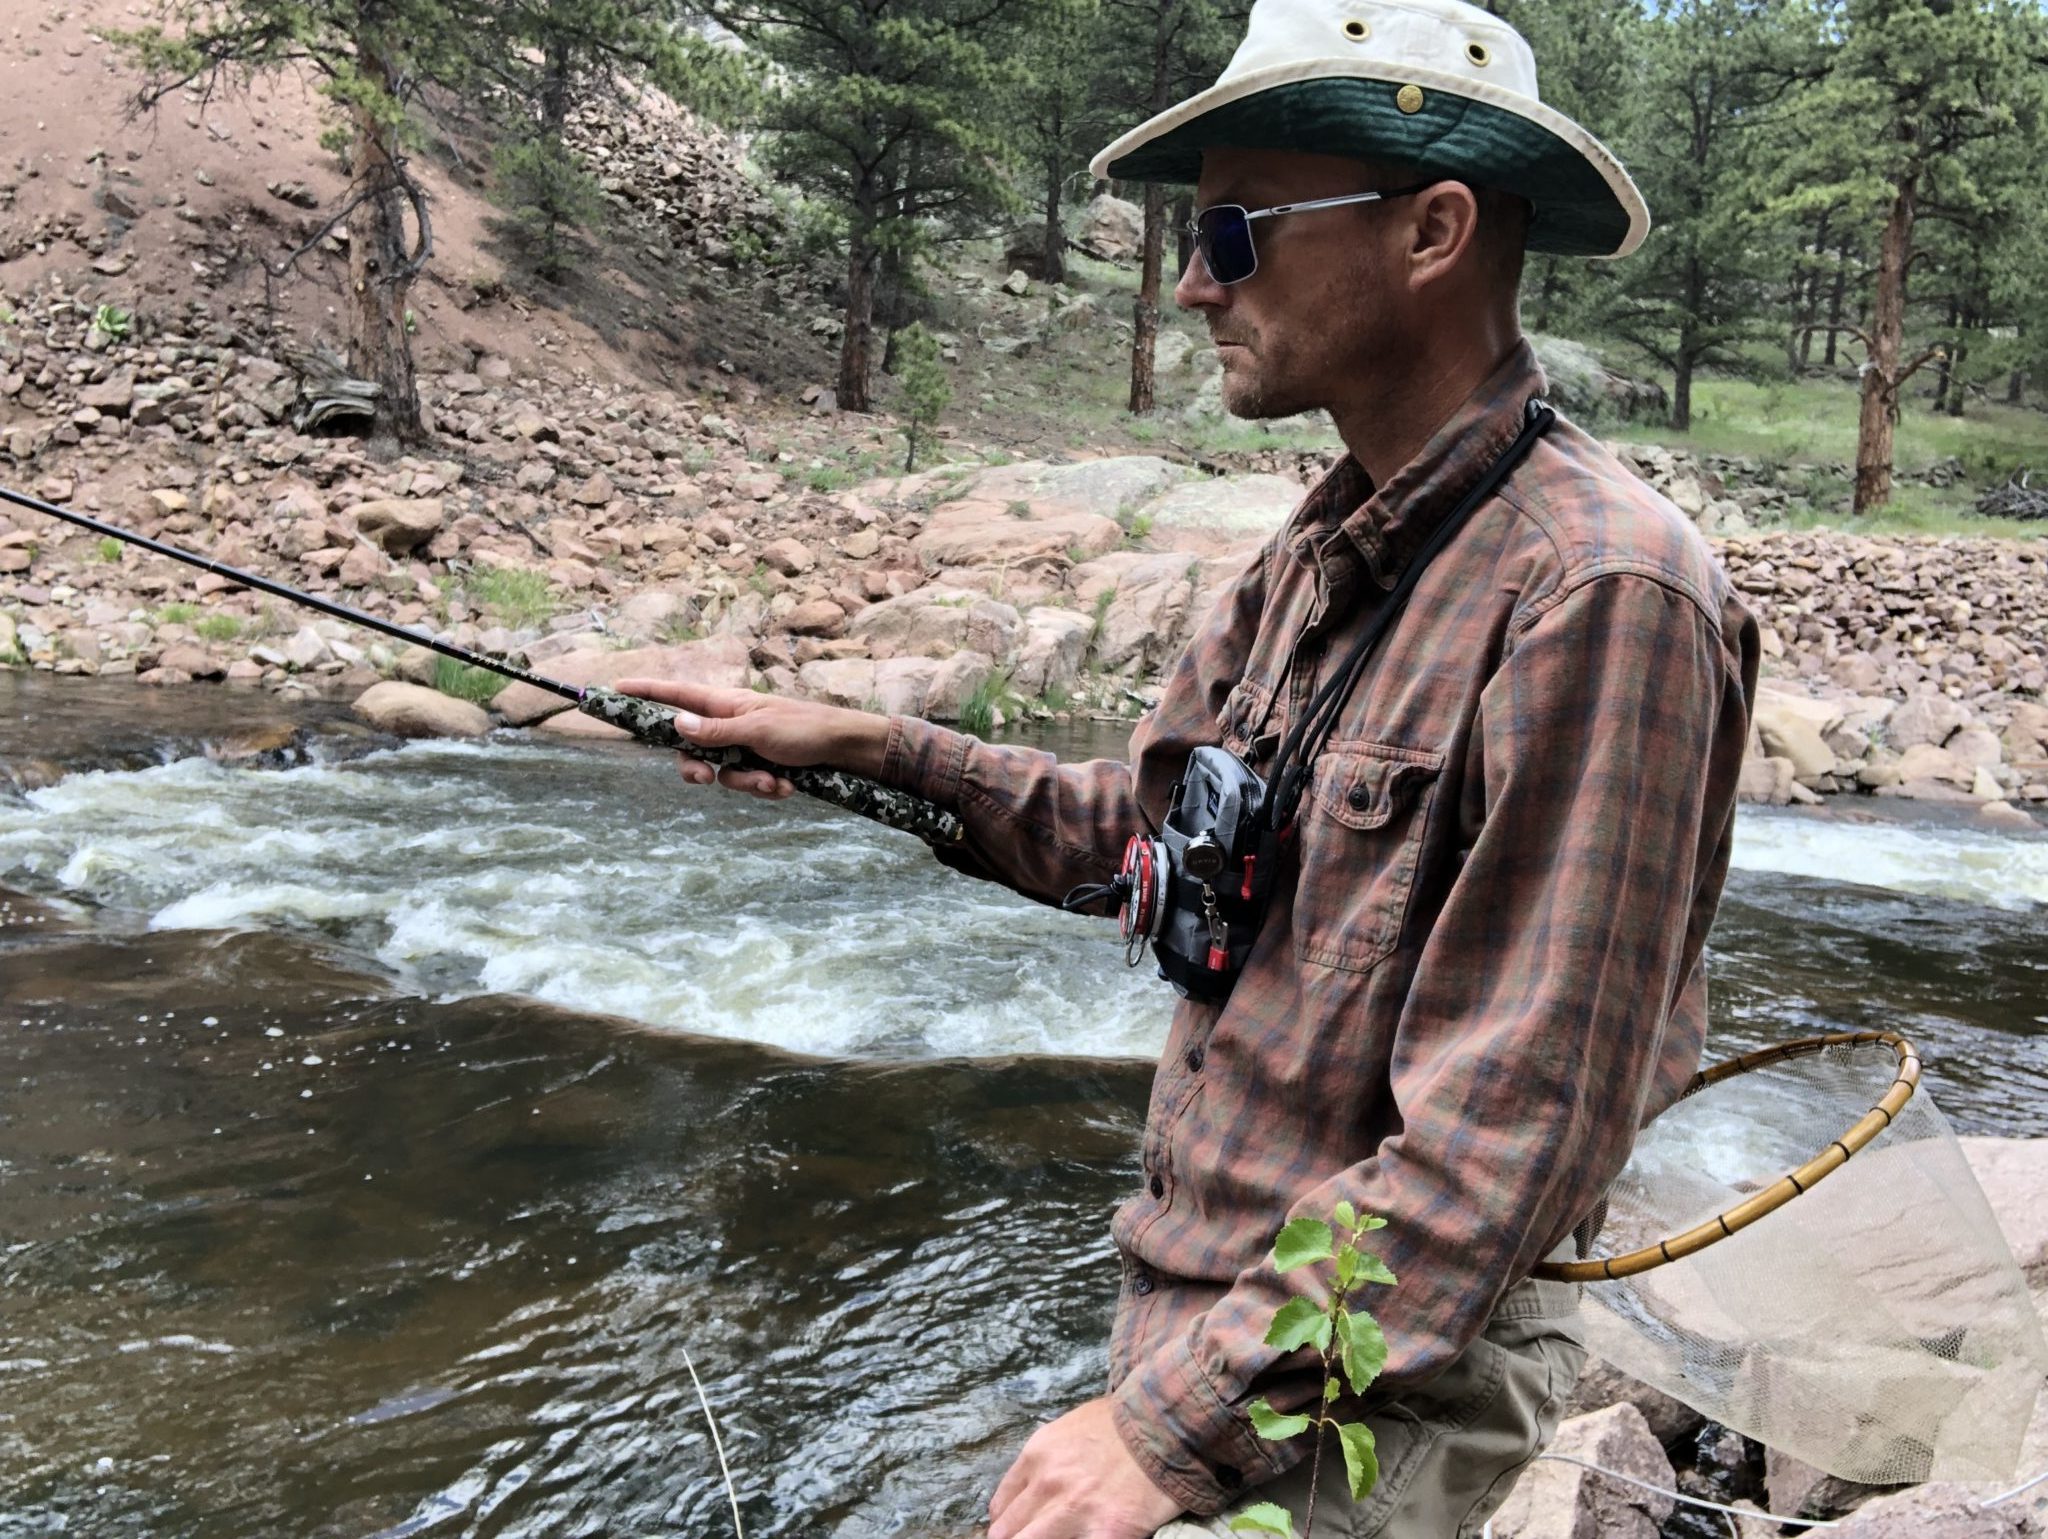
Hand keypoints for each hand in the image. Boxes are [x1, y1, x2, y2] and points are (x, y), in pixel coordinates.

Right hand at [615, 678, 890, 799]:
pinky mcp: (762, 766)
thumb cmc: (805, 729)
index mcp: (726, 704)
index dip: (647, 691)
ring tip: (774, 781)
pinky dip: (765, 788)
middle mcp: (730, 724)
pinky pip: (747, 784)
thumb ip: (715, 732)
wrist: (846, 751)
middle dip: (698, 769)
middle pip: (690, 748)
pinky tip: (787, 786)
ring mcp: (745, 747)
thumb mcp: (757, 730)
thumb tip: (676, 724)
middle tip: (707, 779)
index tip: (616, 689)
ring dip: (746, 783)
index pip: (677, 694)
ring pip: (721, 774)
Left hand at [988, 1398, 1182, 1538]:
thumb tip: (1036, 1488)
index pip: (1000, 1508)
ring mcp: (1073, 1512)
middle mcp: (1048, 1485)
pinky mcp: (1105, 1533)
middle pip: (1006, 1534)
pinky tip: (1088, 1538)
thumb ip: (1047, 1459)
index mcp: (1037, 1456)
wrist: (1167, 1426)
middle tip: (1031, 1538)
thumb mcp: (1070, 1429)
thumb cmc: (1123, 1425)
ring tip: (1059, 1538)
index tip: (1016, 1532)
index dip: (1006, 1526)